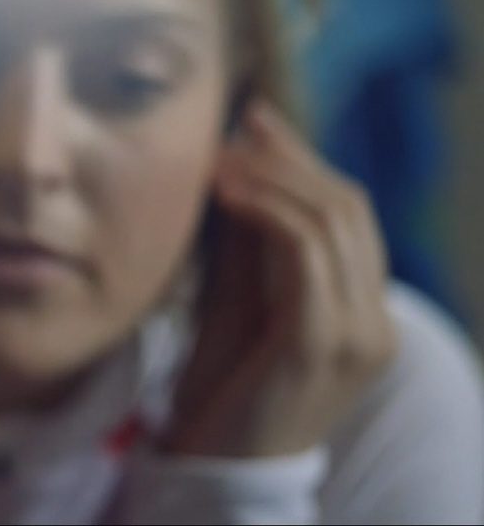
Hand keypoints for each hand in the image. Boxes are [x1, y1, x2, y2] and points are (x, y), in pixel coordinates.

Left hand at [162, 100, 398, 458]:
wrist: (218, 467)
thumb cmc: (223, 388)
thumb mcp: (241, 301)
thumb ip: (251, 244)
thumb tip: (242, 167)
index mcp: (363, 314)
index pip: (349, 216)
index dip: (305, 162)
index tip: (256, 124)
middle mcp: (374, 322)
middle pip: (348, 208)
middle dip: (291, 160)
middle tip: (237, 131)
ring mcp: (356, 334)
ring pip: (333, 221)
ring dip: (274, 179)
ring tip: (221, 162)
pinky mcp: (320, 342)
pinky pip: (306, 253)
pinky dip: (269, 213)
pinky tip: (229, 197)